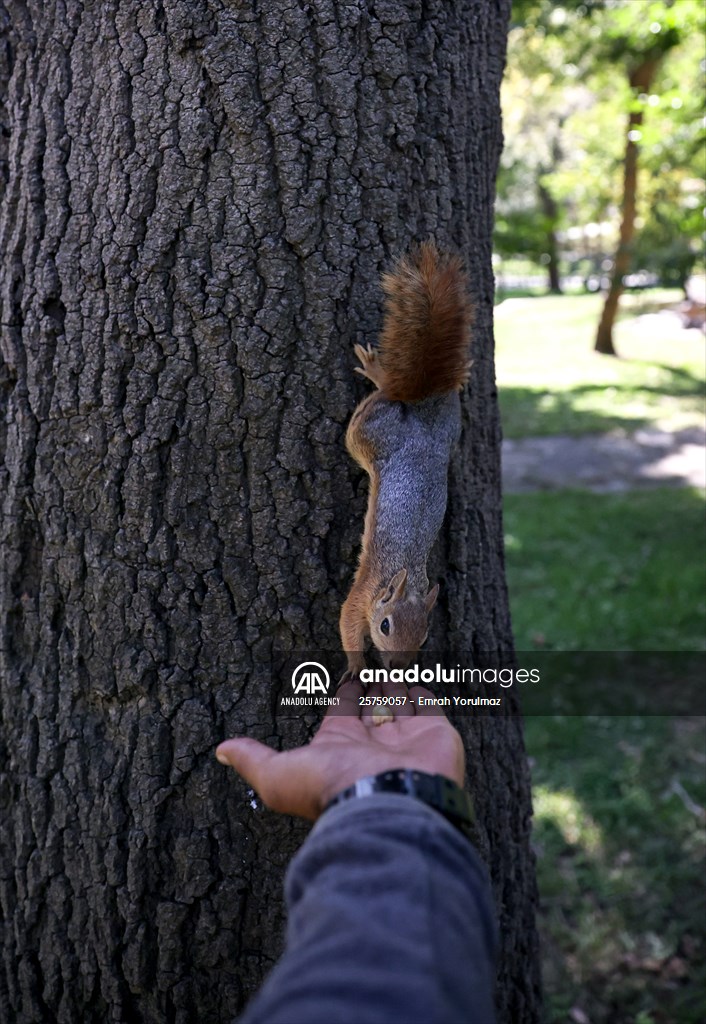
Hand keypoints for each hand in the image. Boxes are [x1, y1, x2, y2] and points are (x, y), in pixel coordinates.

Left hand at [216, 678, 464, 819]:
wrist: (389, 804)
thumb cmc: (333, 788)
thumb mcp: (278, 775)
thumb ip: (253, 759)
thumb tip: (220, 750)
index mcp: (338, 744)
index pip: (341, 710)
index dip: (343, 691)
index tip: (345, 674)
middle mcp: (372, 741)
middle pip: (370, 706)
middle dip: (370, 686)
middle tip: (371, 662)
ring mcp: (405, 738)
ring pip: (398, 703)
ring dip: (394, 683)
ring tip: (393, 658)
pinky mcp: (436, 734)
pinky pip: (429, 706)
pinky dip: (423, 690)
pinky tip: (416, 676)